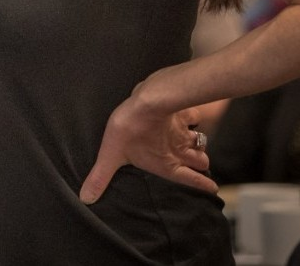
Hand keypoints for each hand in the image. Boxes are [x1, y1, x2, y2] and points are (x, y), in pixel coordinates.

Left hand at [79, 92, 216, 203]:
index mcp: (166, 164)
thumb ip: (101, 177)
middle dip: (201, 164)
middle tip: (201, 166)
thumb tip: (86, 199)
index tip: (213, 189)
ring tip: (198, 146)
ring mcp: (182, 130)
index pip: (190, 179)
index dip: (201, 184)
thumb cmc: (129, 128)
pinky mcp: (180, 112)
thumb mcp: (111, 155)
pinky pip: (195, 116)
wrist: (148, 100)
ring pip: (200, 141)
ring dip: (199, 144)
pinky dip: (195, 118)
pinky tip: (191, 116)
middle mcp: (178, 149)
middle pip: (200, 161)